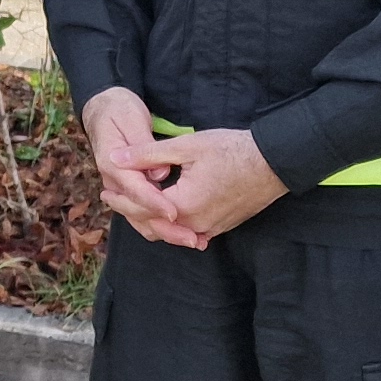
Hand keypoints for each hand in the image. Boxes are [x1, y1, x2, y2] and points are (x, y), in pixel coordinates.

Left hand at [85, 88, 284, 250]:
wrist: (274, 162)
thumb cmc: (231, 150)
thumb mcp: (186, 147)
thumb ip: (147, 155)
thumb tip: (115, 158)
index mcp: (183, 205)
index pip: (142, 210)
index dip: (121, 201)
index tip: (106, 191)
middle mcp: (195, 224)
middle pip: (153, 226)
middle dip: (132, 213)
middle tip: (113, 199)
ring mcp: (210, 229)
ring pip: (171, 233)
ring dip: (151, 220)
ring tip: (135, 205)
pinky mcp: (221, 228)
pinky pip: (188, 232)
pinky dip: (172, 225)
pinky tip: (164, 212)